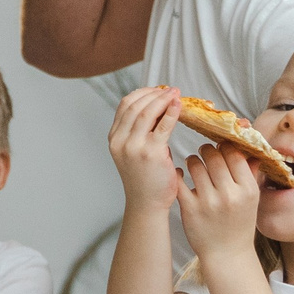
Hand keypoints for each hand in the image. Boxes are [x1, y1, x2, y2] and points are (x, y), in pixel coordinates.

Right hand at [108, 86, 184, 209]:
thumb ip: (139, 131)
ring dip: (163, 99)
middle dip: (154, 93)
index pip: (125, 105)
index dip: (142, 93)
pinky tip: (179, 105)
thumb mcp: (134, 151)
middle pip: (135, 105)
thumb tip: (157, 107)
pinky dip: (171, 112)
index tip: (157, 90)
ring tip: (176, 94)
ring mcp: (133, 147)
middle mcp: (120, 141)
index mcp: (114, 138)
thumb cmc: (145, 178)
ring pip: (147, 112)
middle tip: (170, 90)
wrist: (147, 203)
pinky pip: (163, 126)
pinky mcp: (151, 153)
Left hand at [177, 145, 260, 260]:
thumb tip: (250, 148)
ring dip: (192, 161)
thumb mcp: (251, 200)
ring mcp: (209, 202)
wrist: (227, 256)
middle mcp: (229, 195)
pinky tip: (181, 175)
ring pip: (194, 164)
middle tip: (204, 152)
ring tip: (194, 164)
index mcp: (247, 190)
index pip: (234, 153)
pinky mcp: (190, 209)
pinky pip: (179, 182)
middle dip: (207, 150)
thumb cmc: (239, 225)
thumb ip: (250, 173)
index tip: (221, 147)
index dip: (225, 146)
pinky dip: (178, 175)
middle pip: (213, 155)